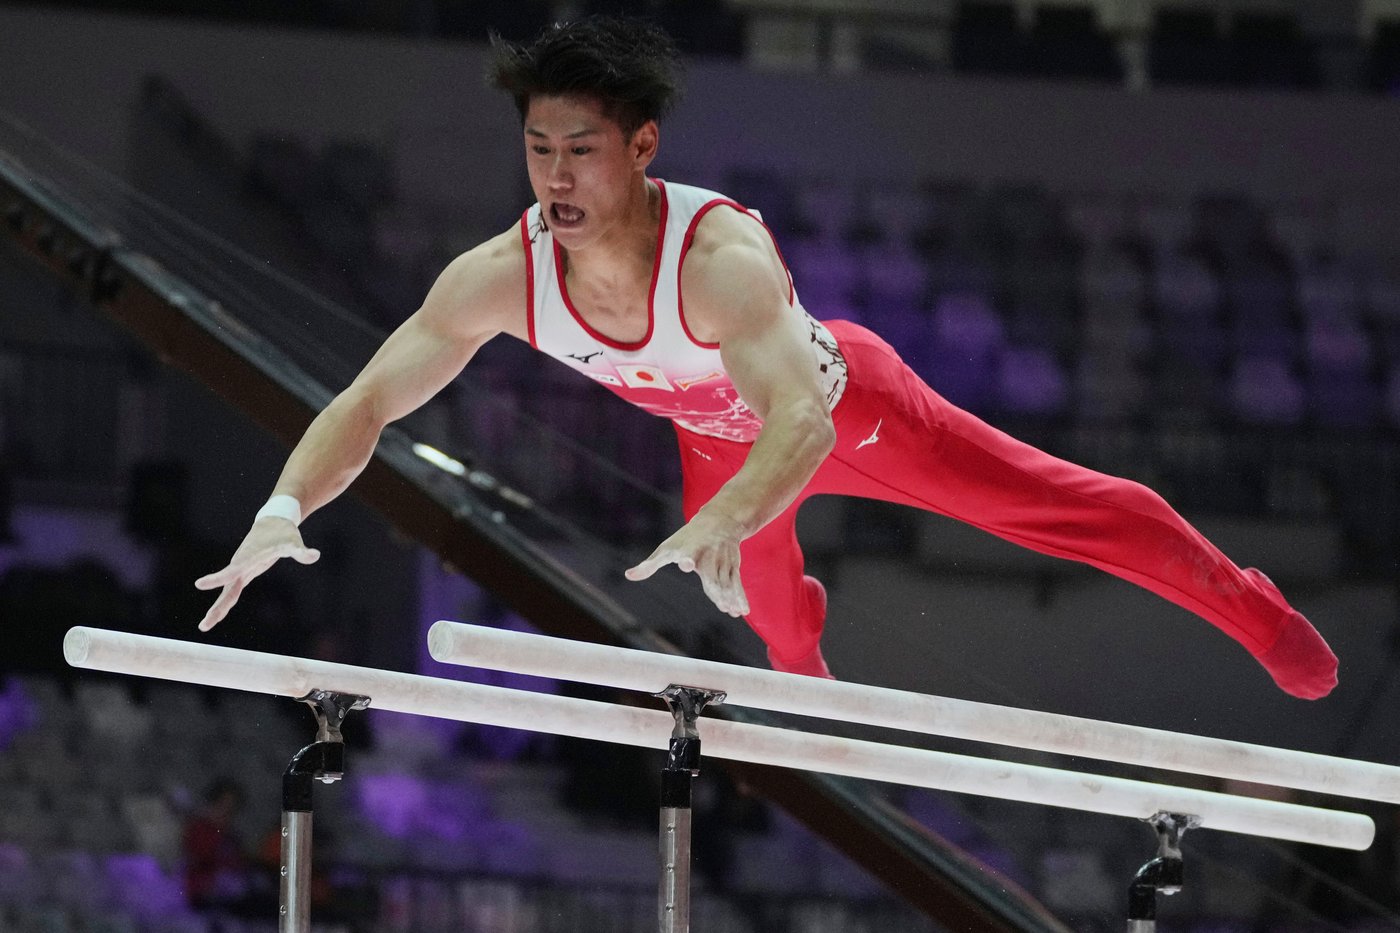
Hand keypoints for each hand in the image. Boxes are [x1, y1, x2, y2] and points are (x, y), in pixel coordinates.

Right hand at [194, 518, 319, 631]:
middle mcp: (240, 564)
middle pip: (226, 589)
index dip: (217, 578)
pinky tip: (218, 616)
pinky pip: (232, 591)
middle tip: (204, 625)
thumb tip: (315, 555)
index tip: (199, 584)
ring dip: (217, 609)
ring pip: (226, 592)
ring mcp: (240, 570)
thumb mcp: (293, 542)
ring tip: (204, 627)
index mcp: (249, 557)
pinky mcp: (243, 573)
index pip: (232, 570)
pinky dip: (225, 603)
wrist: (273, 522)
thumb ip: (301, 551)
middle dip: (216, 607)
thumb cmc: (283, 532)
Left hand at [625, 511, 749, 616]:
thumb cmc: (687, 538)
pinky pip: (737, 582)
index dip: (687, 559)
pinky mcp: (733, 565)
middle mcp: (708, 555)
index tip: (686, 563)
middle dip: (718, 590)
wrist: (720, 520)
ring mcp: (723, 561)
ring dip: (731, 597)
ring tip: (732, 612)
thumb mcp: (667, 548)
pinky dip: (740, 596)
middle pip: (713, 575)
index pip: (688, 554)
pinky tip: (742, 611)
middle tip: (722, 606)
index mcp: (690, 549)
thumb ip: (649, 565)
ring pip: (727, 581)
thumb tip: (629, 575)